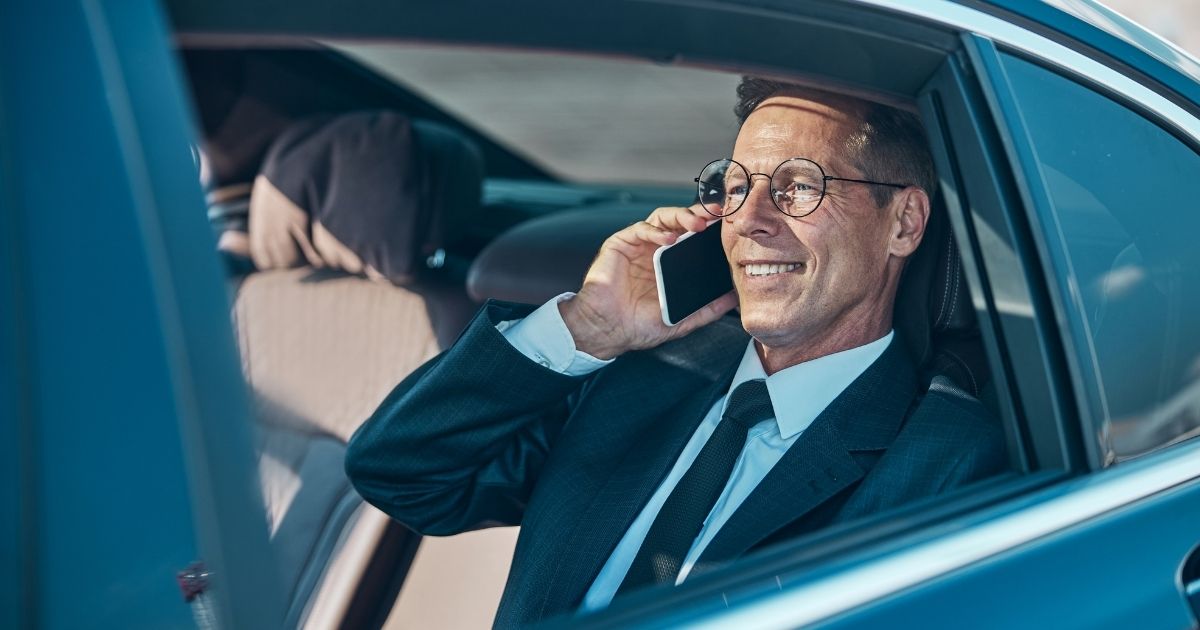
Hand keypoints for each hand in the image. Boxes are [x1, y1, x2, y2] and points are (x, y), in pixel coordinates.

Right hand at [559, 204, 738, 358]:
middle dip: (701, 214)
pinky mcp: (620, 243)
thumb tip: (734, 299)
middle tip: (718, 214)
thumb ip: (707, 309)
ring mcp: (639, 245)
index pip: (694, 237)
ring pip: (663, 218)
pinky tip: (668, 238)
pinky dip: (656, 231)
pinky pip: (641, 229)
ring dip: (682, 216)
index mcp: (671, 264)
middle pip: (681, 222)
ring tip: (697, 224)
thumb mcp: (681, 320)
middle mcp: (656, 250)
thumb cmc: (638, 326)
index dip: (711, 229)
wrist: (607, 331)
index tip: (730, 226)